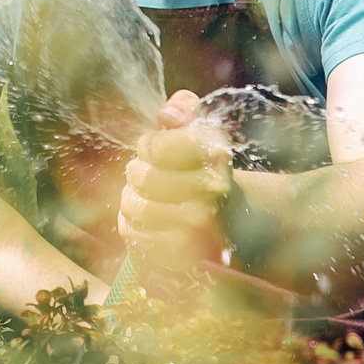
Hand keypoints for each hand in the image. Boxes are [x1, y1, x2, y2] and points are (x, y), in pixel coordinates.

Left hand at [118, 90, 233, 274]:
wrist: (232, 215)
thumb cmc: (204, 168)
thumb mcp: (201, 130)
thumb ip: (184, 109)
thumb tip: (168, 117)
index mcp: (214, 155)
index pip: (153, 146)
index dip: (147, 146)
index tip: (153, 150)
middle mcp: (211, 191)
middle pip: (142, 177)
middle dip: (135, 172)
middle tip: (143, 174)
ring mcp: (199, 227)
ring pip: (134, 207)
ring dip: (130, 200)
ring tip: (143, 197)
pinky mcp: (183, 254)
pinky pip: (133, 234)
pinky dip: (131, 224)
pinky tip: (146, 219)